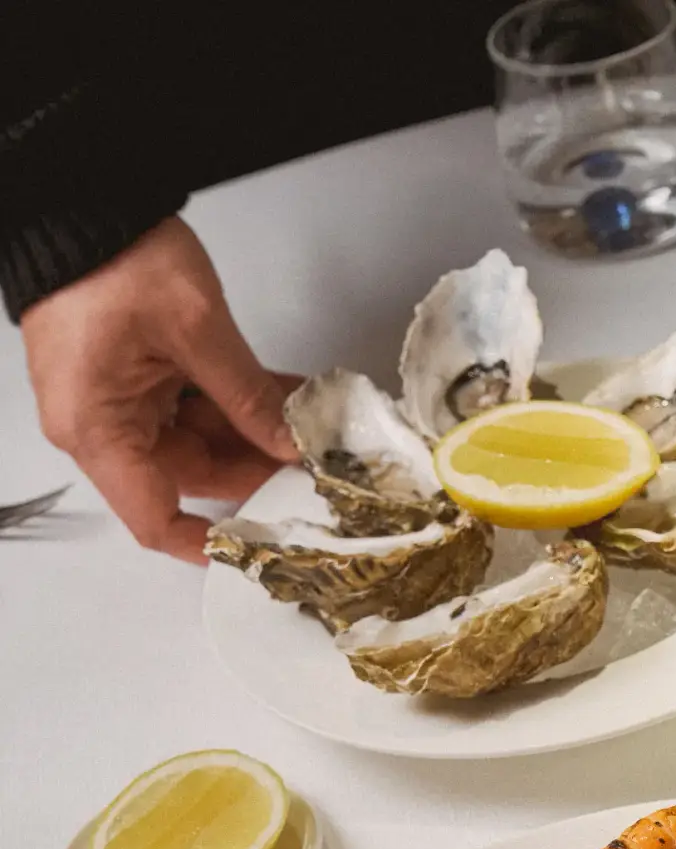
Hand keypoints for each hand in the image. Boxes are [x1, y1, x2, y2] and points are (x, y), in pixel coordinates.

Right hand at [21, 217, 299, 562]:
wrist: (78, 194)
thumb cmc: (111, 255)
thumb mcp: (196, 330)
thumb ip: (249, 397)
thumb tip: (292, 444)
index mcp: (98, 430)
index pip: (154, 518)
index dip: (210, 542)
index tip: (264, 546)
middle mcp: (101, 424)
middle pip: (190, 474)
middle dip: (257, 469)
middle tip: (314, 465)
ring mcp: (118, 398)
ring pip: (200, 438)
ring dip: (255, 431)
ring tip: (310, 425)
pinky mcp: (135, 373)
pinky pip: (192, 403)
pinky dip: (237, 401)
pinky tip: (288, 398)